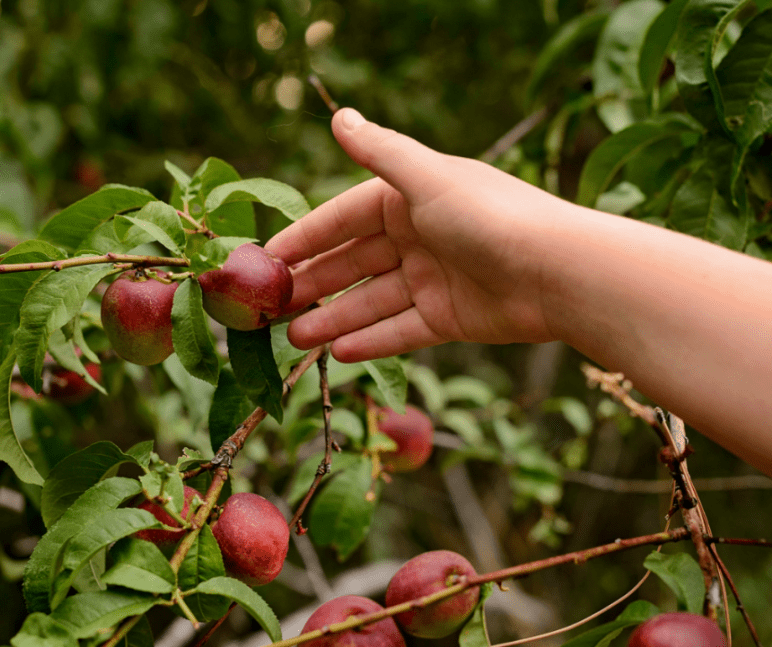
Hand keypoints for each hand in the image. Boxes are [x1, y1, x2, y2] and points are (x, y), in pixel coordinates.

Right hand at [265, 108, 572, 361]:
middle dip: (313, 286)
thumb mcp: (426, 178)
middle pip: (353, 264)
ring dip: (334, 320)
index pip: (344, 219)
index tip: (267, 261)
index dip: (306, 238)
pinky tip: (339, 353)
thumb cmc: (489, 216)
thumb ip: (379, 152)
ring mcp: (433, 280)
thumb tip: (339, 116)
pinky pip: (401, 330)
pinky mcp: (450, 318)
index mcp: (409, 199)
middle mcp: (418, 237)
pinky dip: (372, 341)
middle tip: (272, 311)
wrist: (557, 272)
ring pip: (371, 302)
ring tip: (295, 340)